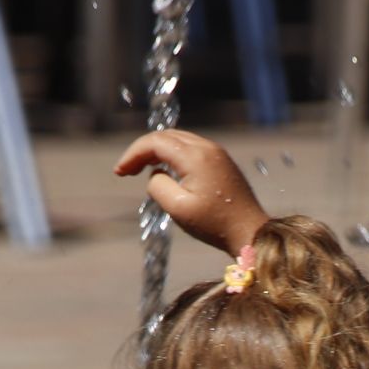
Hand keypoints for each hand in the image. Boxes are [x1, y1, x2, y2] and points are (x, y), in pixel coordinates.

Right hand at [113, 130, 268, 254]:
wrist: (249, 231)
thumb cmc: (214, 224)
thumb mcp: (178, 208)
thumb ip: (158, 186)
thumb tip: (155, 173)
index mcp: (195, 156)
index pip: (155, 142)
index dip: (133, 154)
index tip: (119, 172)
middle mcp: (207, 148)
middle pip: (166, 136)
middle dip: (142, 150)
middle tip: (126, 171)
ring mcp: (217, 153)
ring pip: (178, 140)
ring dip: (157, 151)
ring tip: (141, 170)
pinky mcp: (221, 162)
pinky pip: (191, 149)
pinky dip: (172, 155)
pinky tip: (165, 171)